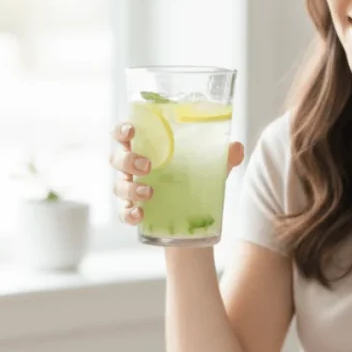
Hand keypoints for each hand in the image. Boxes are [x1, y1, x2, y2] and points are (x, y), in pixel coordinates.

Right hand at [109, 121, 243, 225]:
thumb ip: (223, 156)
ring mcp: (131, 192)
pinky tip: (141, 214)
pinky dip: (129, 214)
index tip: (132, 131)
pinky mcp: (135, 214)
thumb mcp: (210, 168)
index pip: (123, 134)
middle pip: (116, 158)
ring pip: (118, 186)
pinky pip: (123, 213)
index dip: (121, 129)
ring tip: (150, 193)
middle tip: (148, 165)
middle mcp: (133, 169)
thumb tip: (236, 147)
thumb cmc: (193, 183)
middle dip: (127, 160)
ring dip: (130, 188)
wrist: (193, 222)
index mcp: (147, 149)